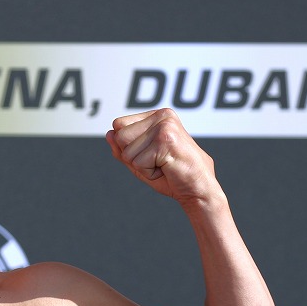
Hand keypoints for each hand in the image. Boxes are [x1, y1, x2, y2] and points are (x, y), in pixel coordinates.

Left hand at [105, 108, 220, 206]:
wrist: (197, 190)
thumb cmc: (171, 176)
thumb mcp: (140, 160)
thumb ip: (123, 147)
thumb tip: (109, 133)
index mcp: (158, 116)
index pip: (119, 125)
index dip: (129, 147)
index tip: (152, 154)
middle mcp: (162, 116)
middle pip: (120, 137)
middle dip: (133, 157)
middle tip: (157, 162)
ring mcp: (165, 126)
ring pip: (127, 151)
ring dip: (141, 166)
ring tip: (163, 165)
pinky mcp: (166, 140)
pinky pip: (137, 162)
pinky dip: (149, 173)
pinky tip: (167, 169)